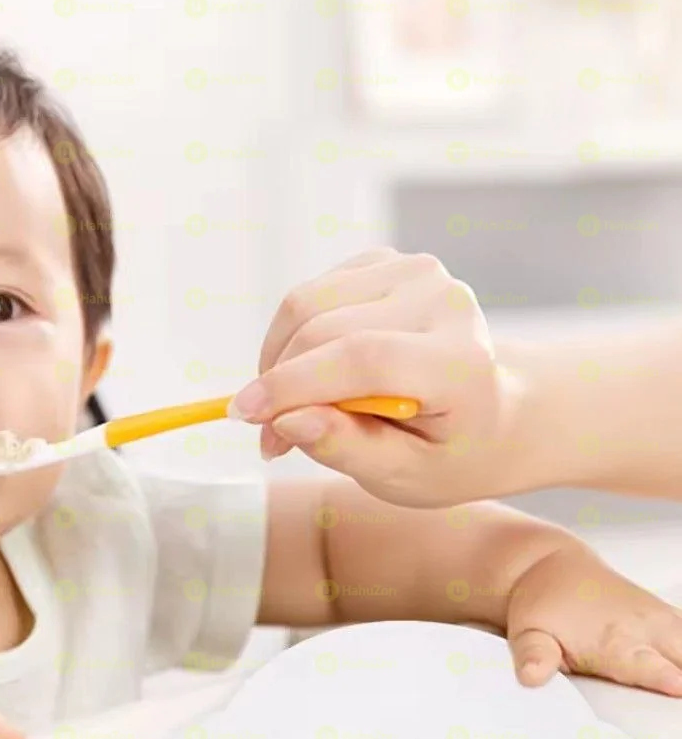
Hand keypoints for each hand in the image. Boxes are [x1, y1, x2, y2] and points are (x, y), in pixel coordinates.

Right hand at [230, 248, 521, 506]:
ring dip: (278, 358)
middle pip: (324, 328)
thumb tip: (285, 422)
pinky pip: (310, 293)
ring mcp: (417, 273)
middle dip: (277, 383)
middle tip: (269, 436)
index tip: (246, 415)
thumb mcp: (405, 475)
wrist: (492, 412)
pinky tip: (310, 371)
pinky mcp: (388, 262)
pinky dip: (291, 336)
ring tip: (289, 406)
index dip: (294, 385)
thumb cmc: (449, 451)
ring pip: (306, 303)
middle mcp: (444, 302)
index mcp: (460, 361)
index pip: (364, 358)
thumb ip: (346, 448)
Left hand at [506, 544, 681, 695]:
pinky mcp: (671, 619)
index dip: (669, 680)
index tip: (679, 687)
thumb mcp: (528, 632)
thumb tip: (532, 676)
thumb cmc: (543, 607)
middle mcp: (646, 629)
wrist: (552, 569)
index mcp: (615, 641)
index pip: (651, 668)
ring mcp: (663, 621)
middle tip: (680, 699)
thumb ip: (534, 656)